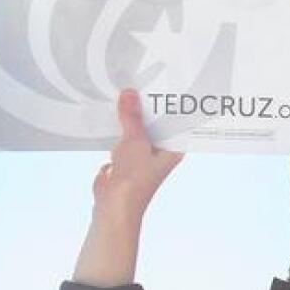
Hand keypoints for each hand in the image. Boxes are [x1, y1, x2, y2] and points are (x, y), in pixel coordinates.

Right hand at [91, 90, 183, 218]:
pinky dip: (118, 128)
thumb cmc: (134, 180)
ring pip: (139, 130)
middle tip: (140, 83)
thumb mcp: (135, 141)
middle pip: (156, 124)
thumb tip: (130, 94)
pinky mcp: (126, 159)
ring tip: (125, 93)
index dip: (170, 105)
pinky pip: (124, 137)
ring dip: (130, 118)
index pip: (176, 122)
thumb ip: (132, 117)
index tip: (164, 84)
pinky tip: (112, 113)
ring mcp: (143, 156)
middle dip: (146, 108)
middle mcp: (161, 152)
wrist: (113, 206)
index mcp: (173, 149)